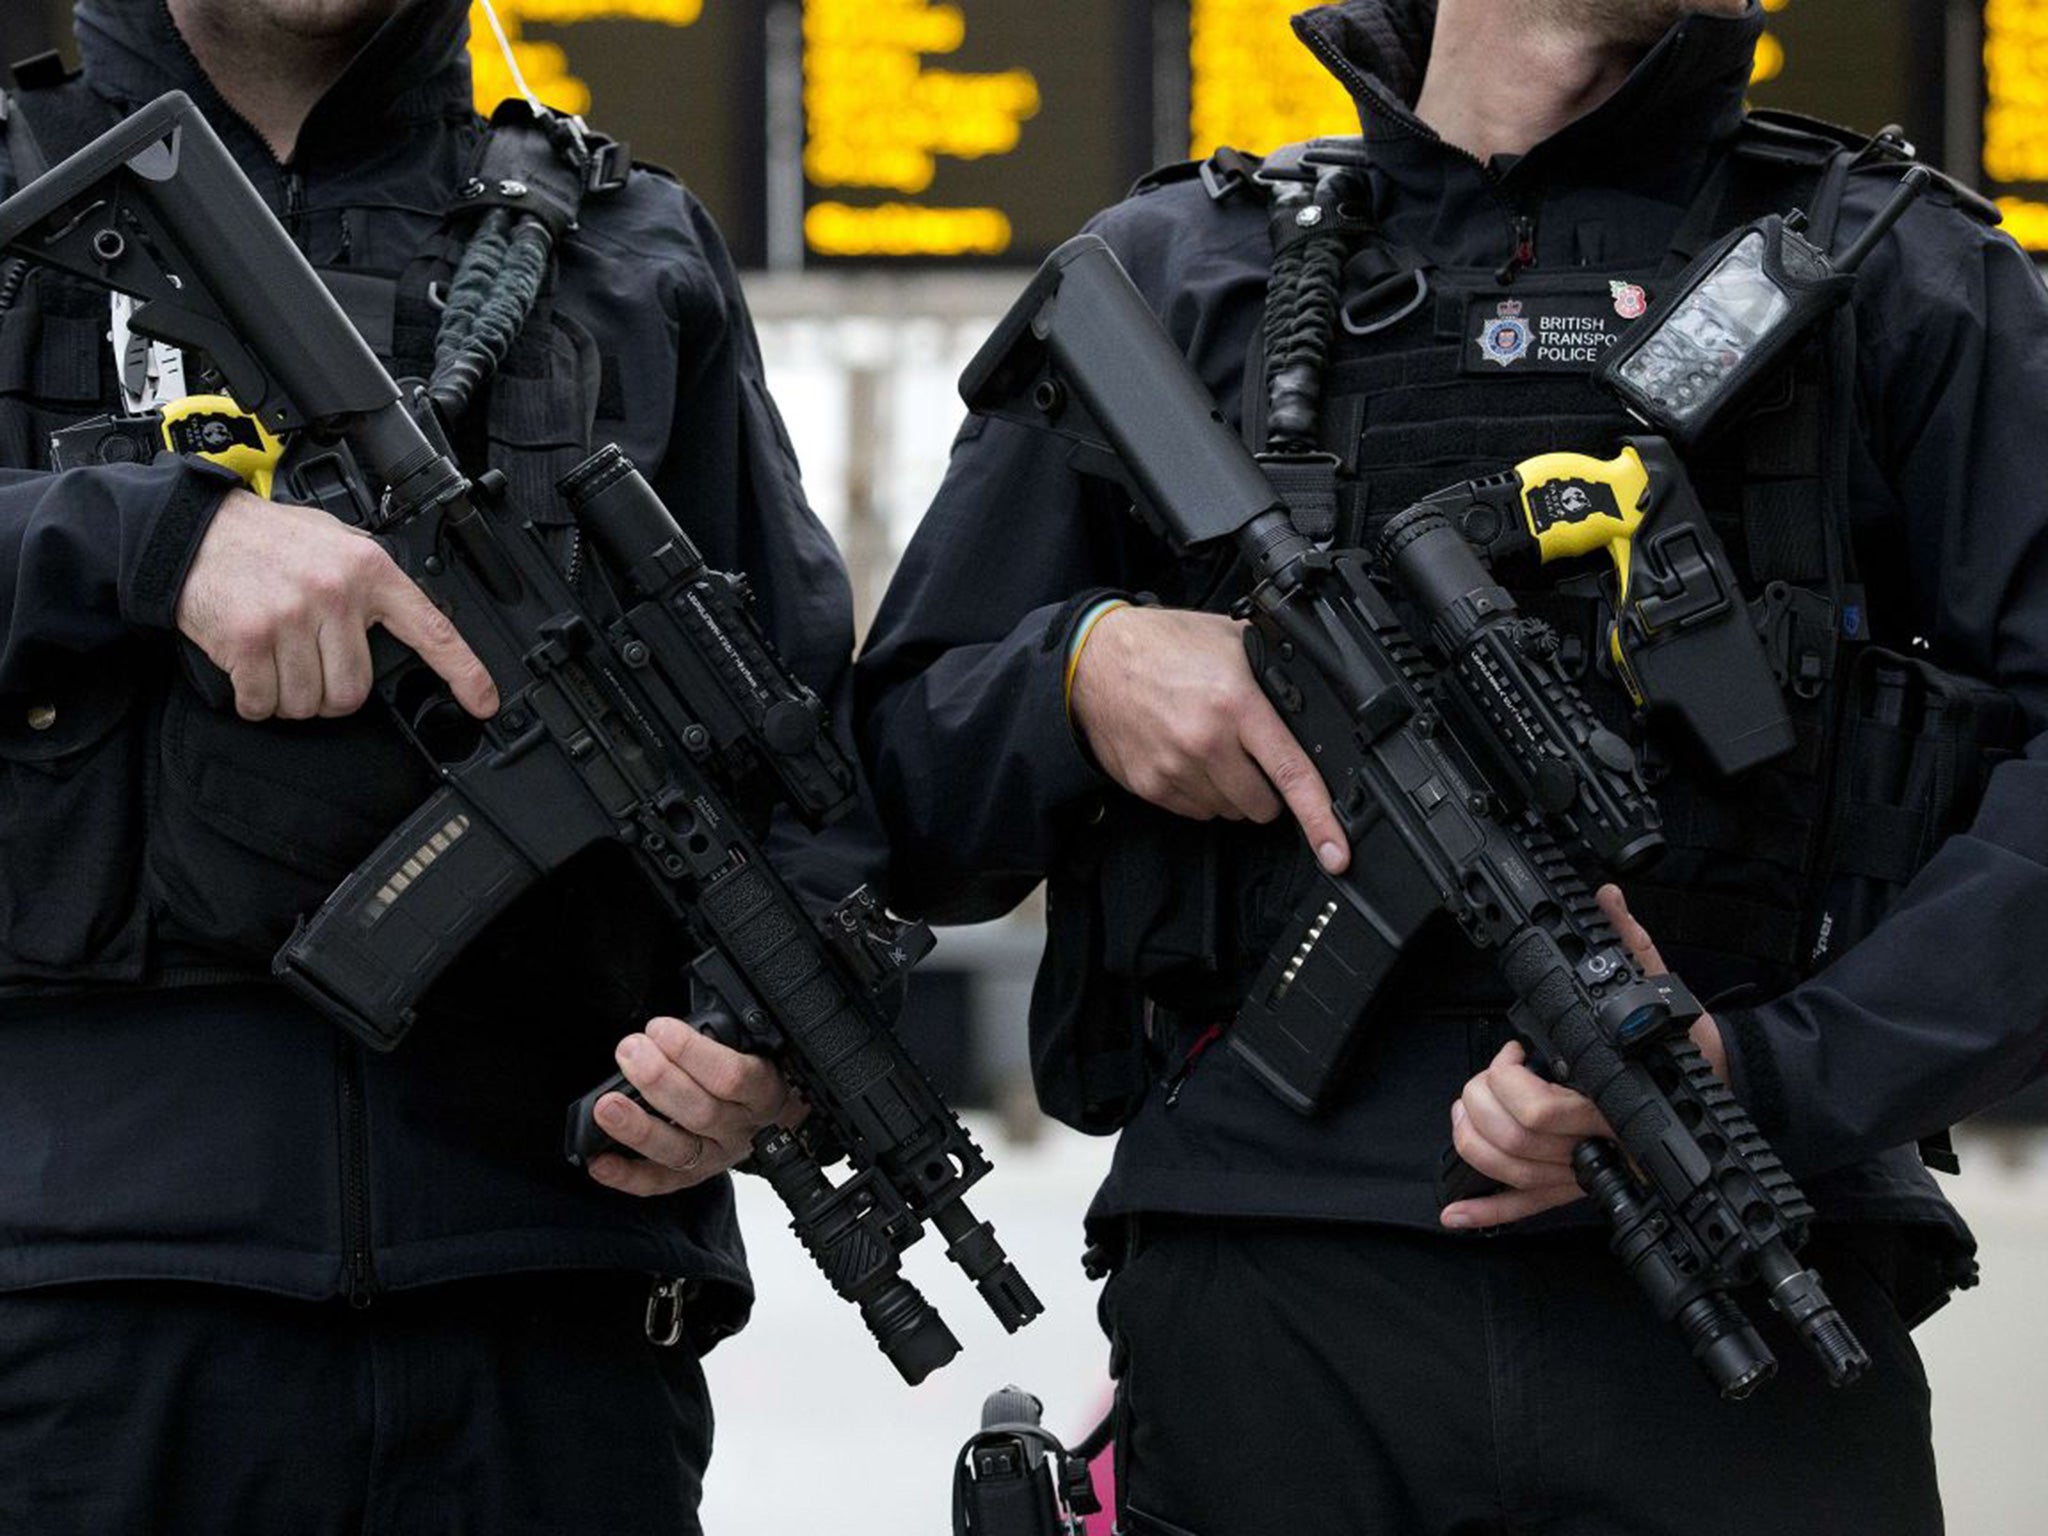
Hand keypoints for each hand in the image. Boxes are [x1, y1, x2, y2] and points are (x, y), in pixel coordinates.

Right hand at [175, 488, 498, 721]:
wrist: (192, 532)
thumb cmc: (265, 541)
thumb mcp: (334, 542)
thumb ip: (370, 579)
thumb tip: (404, 621)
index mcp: (369, 570)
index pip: (431, 630)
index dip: (464, 672)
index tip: (484, 701)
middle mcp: (336, 594)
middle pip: (355, 690)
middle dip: (331, 693)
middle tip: (310, 666)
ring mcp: (292, 618)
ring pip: (310, 703)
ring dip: (290, 698)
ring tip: (277, 661)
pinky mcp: (250, 640)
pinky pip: (265, 703)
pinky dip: (255, 701)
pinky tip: (249, 672)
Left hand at [583, 1015, 803, 1195]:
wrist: (769, 1119)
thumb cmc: (752, 1074)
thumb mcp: (752, 1048)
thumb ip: (718, 1036)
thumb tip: (665, 1027)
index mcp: (763, 1091)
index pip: (734, 1076)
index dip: (692, 1052)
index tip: (660, 1029)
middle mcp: (741, 1128)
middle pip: (701, 1112)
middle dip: (658, 1080)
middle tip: (629, 1052)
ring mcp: (717, 1156)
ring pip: (679, 1150)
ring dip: (639, 1127)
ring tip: (606, 1106)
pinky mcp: (692, 1177)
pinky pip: (659, 1182)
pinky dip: (627, 1175)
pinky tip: (600, 1159)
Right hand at [1068, 606, 1348, 872]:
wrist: (1093, 661)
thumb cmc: (1163, 647)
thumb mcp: (1230, 641)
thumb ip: (1273, 673)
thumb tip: (1315, 703)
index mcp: (1236, 704)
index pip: (1291, 773)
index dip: (1320, 818)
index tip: (1336, 852)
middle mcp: (1206, 742)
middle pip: (1263, 805)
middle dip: (1268, 789)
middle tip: (1251, 754)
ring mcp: (1175, 769)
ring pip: (1230, 812)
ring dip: (1233, 791)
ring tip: (1212, 748)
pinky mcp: (1151, 786)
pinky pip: (1197, 812)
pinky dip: (1202, 793)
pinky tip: (1189, 758)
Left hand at [1440, 884, 1724, 1229]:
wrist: (1728, 1102)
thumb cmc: (1694, 1056)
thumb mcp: (1666, 997)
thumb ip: (1632, 947)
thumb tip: (1607, 902)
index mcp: (1608, 1099)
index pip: (1539, 1106)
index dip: (1510, 1075)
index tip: (1516, 1046)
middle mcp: (1595, 1144)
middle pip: (1515, 1137)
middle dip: (1486, 1096)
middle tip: (1501, 1068)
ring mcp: (1587, 1172)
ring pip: (1511, 1170)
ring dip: (1475, 1138)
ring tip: (1474, 1104)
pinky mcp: (1581, 1189)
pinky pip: (1529, 1209)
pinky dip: (1489, 1213)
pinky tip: (1455, 1212)